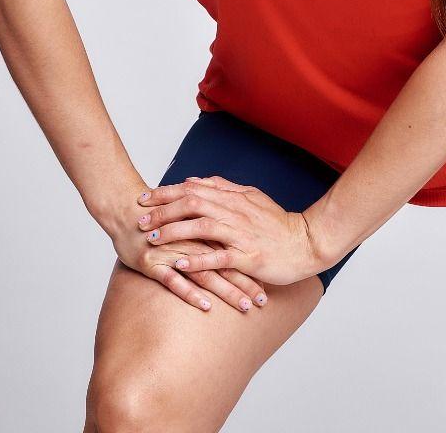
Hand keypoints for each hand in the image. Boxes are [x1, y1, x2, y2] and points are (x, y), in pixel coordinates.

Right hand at [106, 195, 269, 314]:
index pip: (234, 248)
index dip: (251, 263)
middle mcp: (192, 240)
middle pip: (224, 263)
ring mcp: (173, 252)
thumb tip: (228, 230)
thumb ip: (208, 220)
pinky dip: (190, 293)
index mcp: (202, 227)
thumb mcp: (187, 214)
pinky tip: (206, 306)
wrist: (124, 208)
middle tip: (263, 301)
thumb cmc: (157, 214)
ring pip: (206, 274)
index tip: (270, 279)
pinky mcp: (153, 263)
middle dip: (245, 282)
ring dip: (226, 291)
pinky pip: (174, 281)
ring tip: (245, 306)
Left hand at [137, 174, 324, 286]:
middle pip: (192, 204)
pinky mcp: (248, 256)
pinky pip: (219, 257)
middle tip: (139, 219)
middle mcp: (235, 212)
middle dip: (163, 210)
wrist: (306, 243)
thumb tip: (195, 180)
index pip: (193, 189)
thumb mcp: (251, 197)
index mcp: (234, 197)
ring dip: (174, 232)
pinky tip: (180, 264)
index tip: (144, 198)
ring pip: (201, 227)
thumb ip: (224, 188)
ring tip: (152, 239)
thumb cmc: (278, 224)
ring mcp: (241, 234)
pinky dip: (198, 259)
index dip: (166, 193)